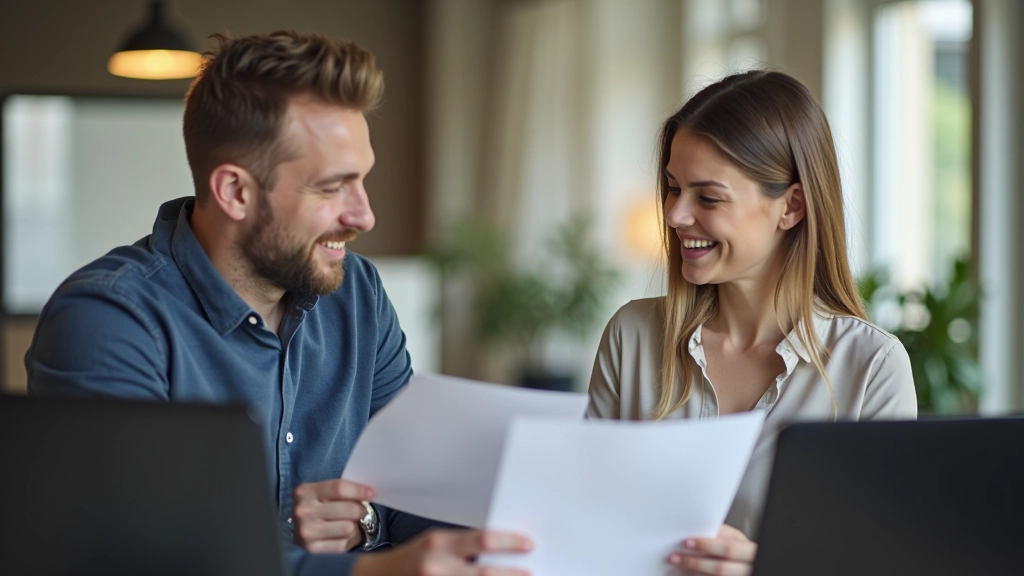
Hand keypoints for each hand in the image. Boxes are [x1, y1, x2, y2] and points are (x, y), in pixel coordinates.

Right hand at [292, 479, 375, 552]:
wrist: (301, 533)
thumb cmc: (319, 509)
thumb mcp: (324, 494)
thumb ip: (342, 490)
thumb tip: (369, 492)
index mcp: (305, 492)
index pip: (339, 488)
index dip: (359, 490)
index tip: (372, 493)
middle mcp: (302, 511)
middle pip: (349, 509)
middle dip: (360, 510)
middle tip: (359, 511)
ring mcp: (306, 532)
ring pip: (348, 528)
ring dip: (353, 527)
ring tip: (346, 524)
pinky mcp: (312, 550)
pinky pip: (343, 544)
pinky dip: (347, 541)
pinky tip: (339, 537)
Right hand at [353, 528, 532, 575]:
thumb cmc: (408, 559)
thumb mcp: (433, 543)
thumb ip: (461, 546)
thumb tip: (495, 550)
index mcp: (438, 542)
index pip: (483, 539)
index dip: (510, 542)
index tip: (528, 544)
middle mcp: (436, 565)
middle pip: (486, 573)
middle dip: (513, 574)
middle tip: (531, 572)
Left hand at [668, 524, 756, 575]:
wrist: (747, 565)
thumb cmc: (742, 551)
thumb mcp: (738, 540)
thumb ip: (723, 536)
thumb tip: (699, 530)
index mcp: (751, 552)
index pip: (729, 548)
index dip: (707, 545)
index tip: (687, 542)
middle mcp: (747, 569)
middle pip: (720, 568)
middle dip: (695, 563)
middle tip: (674, 557)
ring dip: (692, 572)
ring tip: (675, 566)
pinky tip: (684, 574)